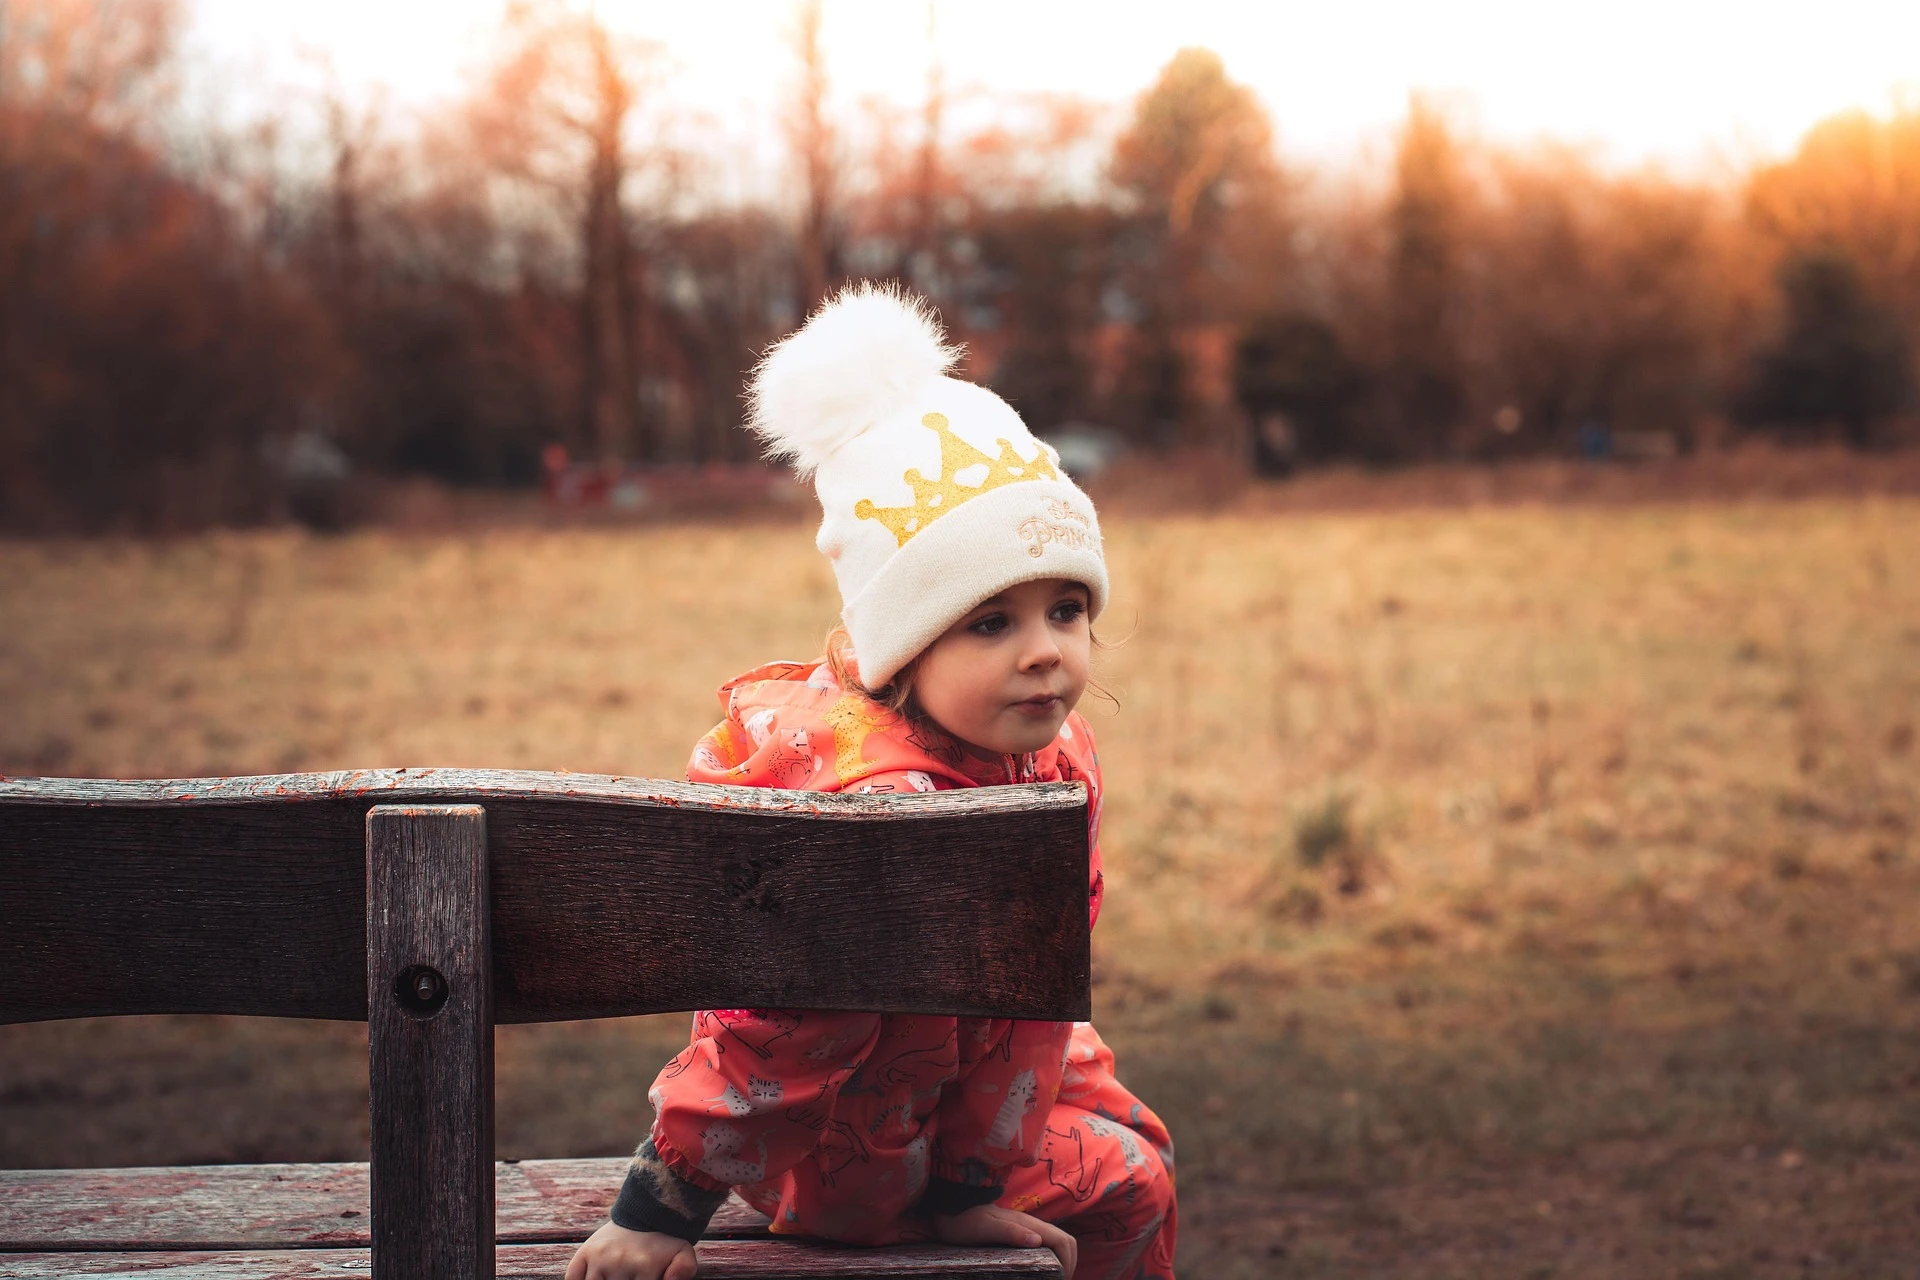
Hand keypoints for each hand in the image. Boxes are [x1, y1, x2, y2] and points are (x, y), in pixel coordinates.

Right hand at [564, 1220, 697, 1279]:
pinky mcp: (582, 1255)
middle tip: (629, 1274)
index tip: (641, 1277)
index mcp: (644, 1265)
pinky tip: (597, 1277)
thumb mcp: (683, 1253)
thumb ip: (684, 1270)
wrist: (644, 1213)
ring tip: (616, 1275)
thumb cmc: (664, 1242)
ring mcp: (597, 1259)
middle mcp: (617, 1261)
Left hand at [934, 1203, 1076, 1278]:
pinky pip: (1043, 1247)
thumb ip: (1010, 1232)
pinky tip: (1039, 1273)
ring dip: (1061, 1261)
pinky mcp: (1018, 1235)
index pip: (1063, 1241)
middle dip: (1069, 1264)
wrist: (950, 1210)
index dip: (1069, 1263)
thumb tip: (1038, 1240)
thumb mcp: (985, 1228)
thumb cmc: (965, 1220)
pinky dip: (1050, 1260)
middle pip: (1065, 1242)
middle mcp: (1031, 1225)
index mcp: (1028, 1224)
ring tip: (1053, 1279)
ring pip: (1056, 1244)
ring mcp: (1026, 1229)